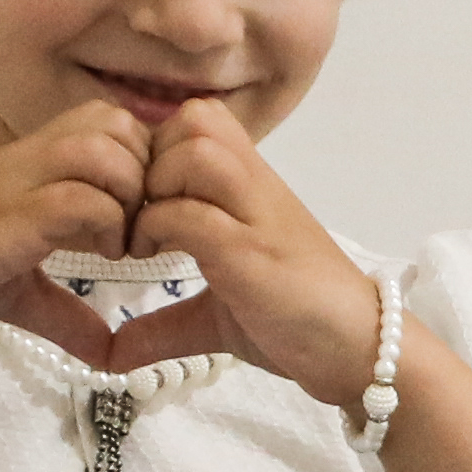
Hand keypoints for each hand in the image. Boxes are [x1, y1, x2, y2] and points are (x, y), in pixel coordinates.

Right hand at [0, 99, 155, 334]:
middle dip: (146, 175)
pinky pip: (80, 196)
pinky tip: (97, 258)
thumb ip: (66, 314)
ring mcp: (19, 182)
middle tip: (139, 233)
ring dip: (128, 198)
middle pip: (119, 123)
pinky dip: (104, 225)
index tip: (142, 222)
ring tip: (119, 247)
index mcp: (35, 165)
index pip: (114, 125)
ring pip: (106, 150)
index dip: (144, 165)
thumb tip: (107, 351)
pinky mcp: (10, 214)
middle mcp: (31, 159)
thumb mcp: (18, 295)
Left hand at [132, 103, 389, 409]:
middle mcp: (256, 188)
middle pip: (196, 119)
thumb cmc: (295, 324)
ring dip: (157, 186)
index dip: (156, 148)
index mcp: (251, 188)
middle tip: (136, 210)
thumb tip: (113, 351)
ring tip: (145, 232)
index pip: (199, 119)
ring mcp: (257, 217)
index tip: (140, 201)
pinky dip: (158, 229)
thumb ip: (165, 324)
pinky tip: (152, 258)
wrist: (359, 349)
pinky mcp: (252, 253)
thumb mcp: (217, 318)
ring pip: (197, 151)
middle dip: (152, 158)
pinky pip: (193, 214)